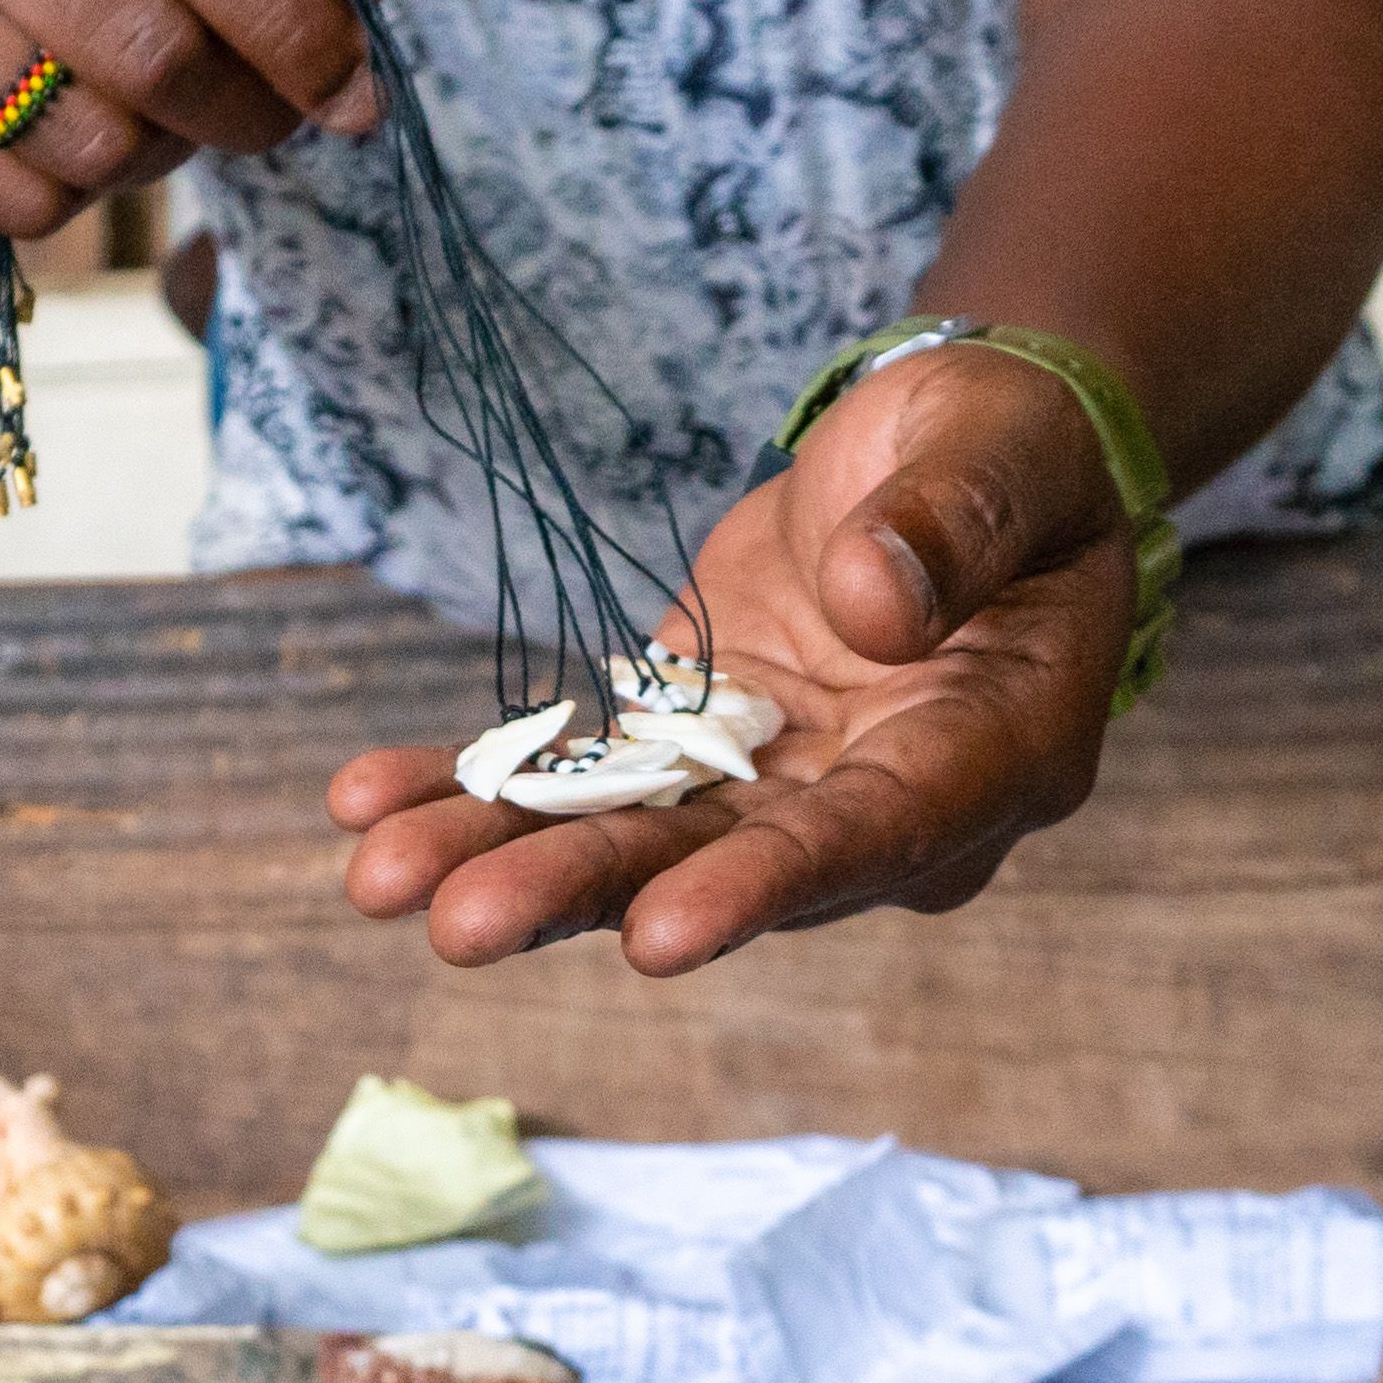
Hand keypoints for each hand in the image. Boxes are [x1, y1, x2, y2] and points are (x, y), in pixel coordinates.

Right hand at [0, 0, 391, 235]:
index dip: (292, 20)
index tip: (351, 81)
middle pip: (145, 49)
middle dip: (248, 106)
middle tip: (278, 109)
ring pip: (87, 143)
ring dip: (163, 150)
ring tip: (163, 102)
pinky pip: (12, 201)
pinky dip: (76, 192)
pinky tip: (74, 126)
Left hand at [327, 341, 1136, 973]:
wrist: (956, 460)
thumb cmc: (1014, 449)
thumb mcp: (1009, 448)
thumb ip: (956, 523)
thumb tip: (869, 607)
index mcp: (995, 754)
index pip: (876, 835)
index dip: (763, 887)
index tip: (657, 935)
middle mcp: (881, 808)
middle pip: (724, 866)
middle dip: (587, 892)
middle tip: (459, 927)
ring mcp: (776, 788)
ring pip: (634, 840)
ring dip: (505, 859)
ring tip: (376, 873)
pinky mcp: (691, 747)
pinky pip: (581, 778)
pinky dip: (476, 792)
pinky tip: (367, 802)